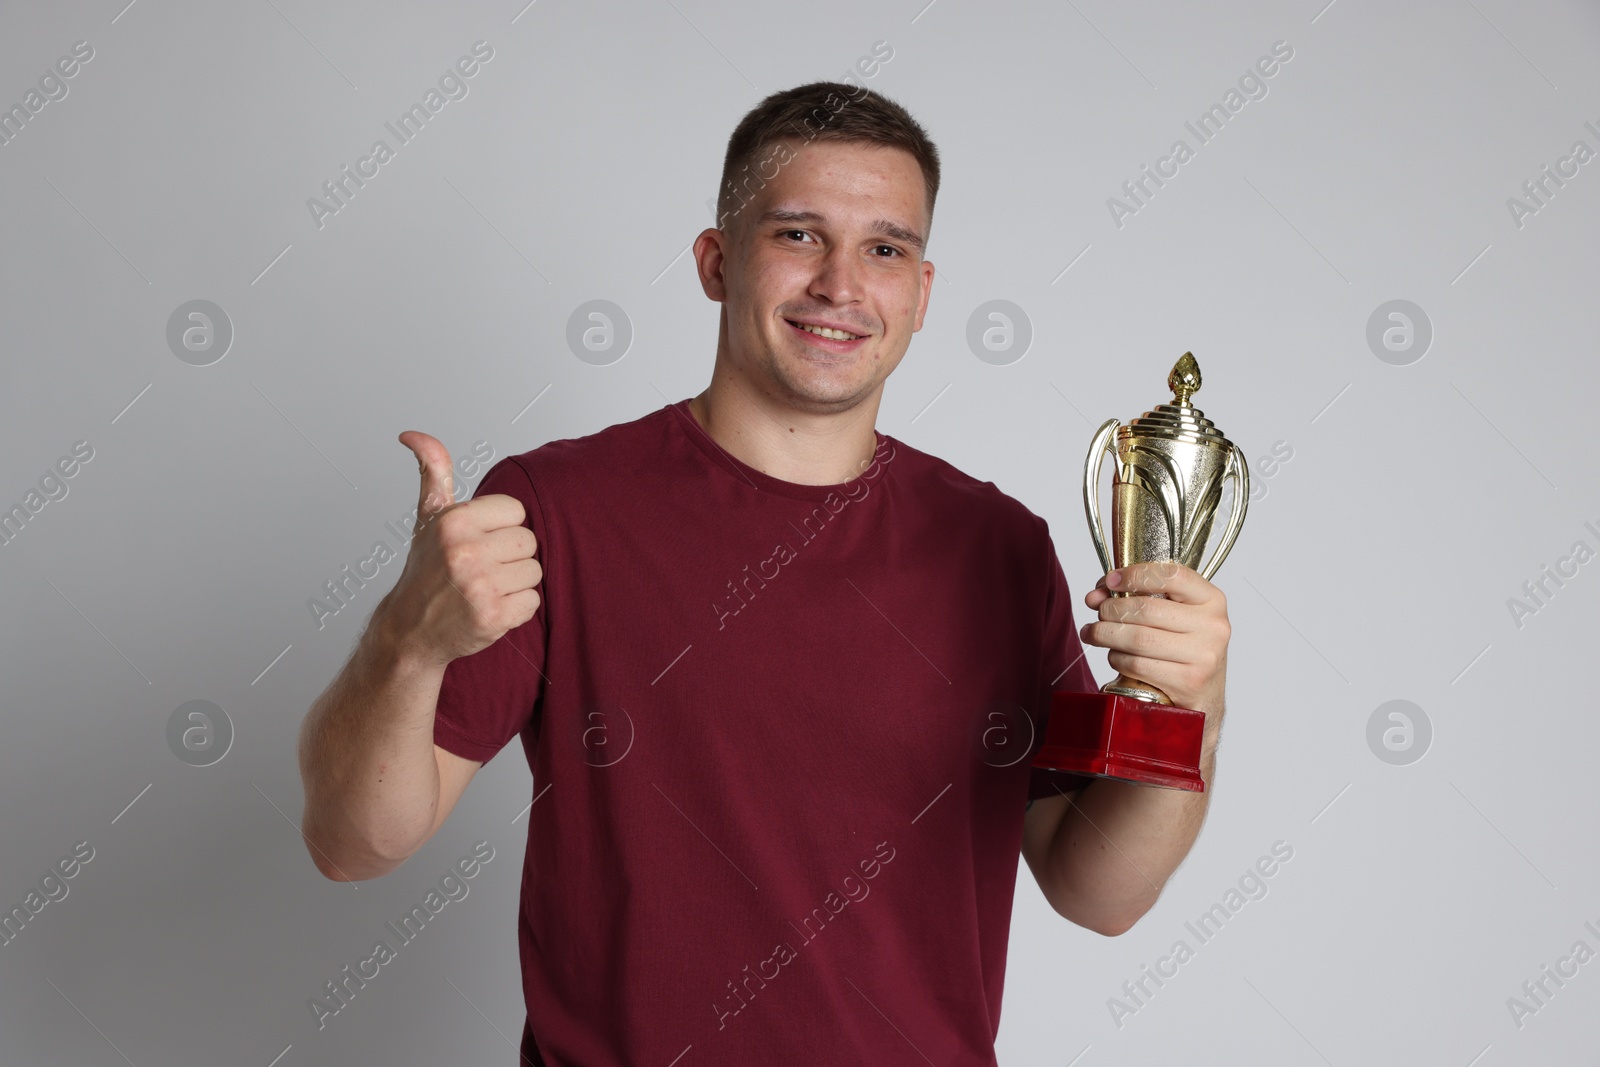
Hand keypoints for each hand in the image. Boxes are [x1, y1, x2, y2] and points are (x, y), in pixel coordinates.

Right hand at [378, 431, 540, 668]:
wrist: (410, 630)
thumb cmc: (426, 570)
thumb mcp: (428, 517)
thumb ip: (433, 471)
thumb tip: (413, 434)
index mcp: (454, 521)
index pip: (516, 511)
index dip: (501, 527)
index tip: (478, 541)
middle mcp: (465, 551)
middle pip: (529, 541)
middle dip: (510, 555)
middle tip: (482, 568)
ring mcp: (480, 586)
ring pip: (534, 571)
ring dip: (515, 582)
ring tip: (485, 588)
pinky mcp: (493, 617)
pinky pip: (533, 601)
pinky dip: (517, 608)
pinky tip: (490, 607)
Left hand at [1079, 561, 1230, 720]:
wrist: (1204, 697)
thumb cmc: (1184, 650)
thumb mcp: (1175, 616)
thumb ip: (1140, 597)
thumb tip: (1096, 595)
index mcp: (1212, 600)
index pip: (1172, 576)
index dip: (1135, 574)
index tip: (1110, 581)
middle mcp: (1213, 626)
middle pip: (1146, 609)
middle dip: (1111, 609)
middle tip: (1098, 612)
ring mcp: (1203, 655)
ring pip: (1138, 638)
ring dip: (1106, 634)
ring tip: (1094, 633)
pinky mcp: (1188, 681)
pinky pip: (1137, 664)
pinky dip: (1118, 659)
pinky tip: (1116, 657)